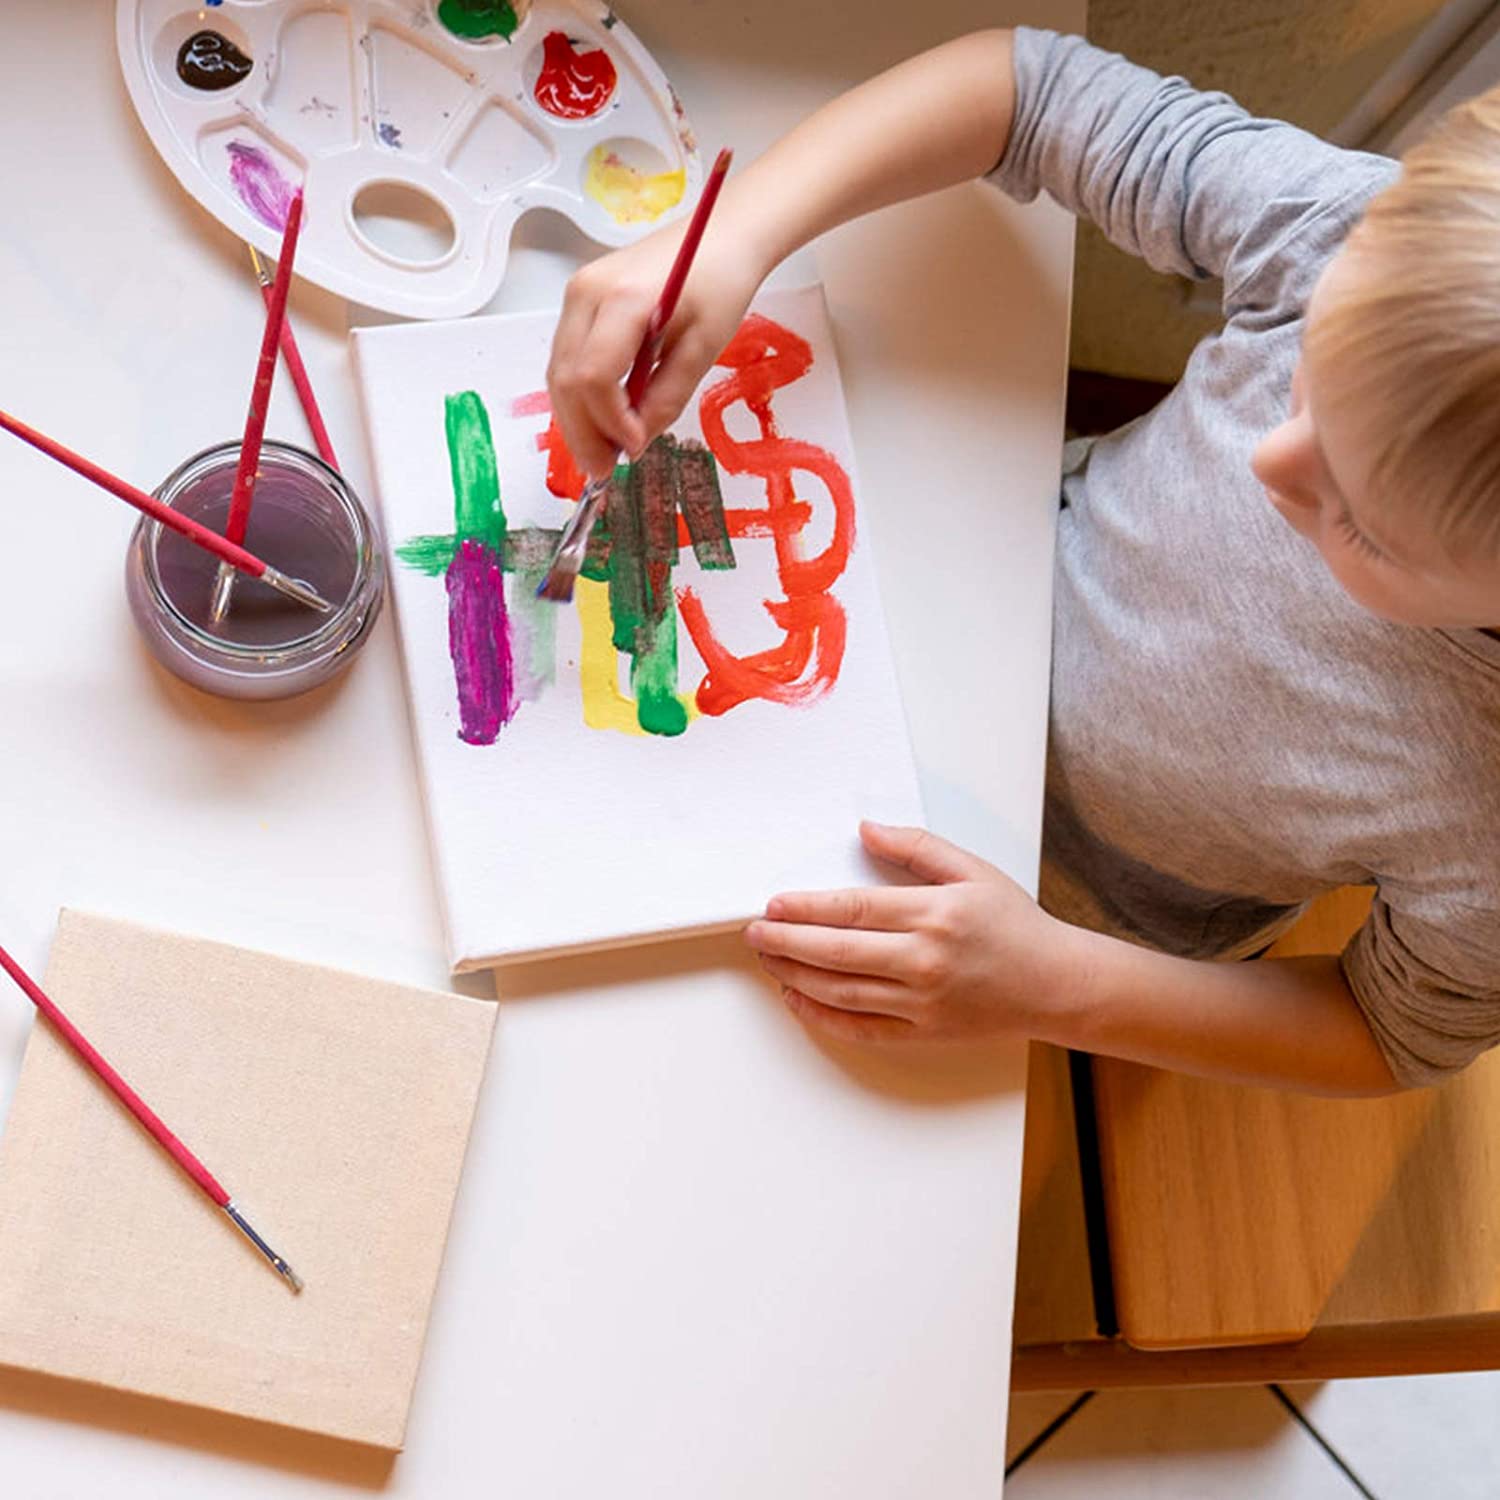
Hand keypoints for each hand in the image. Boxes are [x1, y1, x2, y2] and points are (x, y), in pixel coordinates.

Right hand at [546, 221, 766, 478]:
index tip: (634, 449)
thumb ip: (667, 398)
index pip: (594, 376)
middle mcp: (586, 293)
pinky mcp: (579, 299)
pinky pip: (567, 358)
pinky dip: (580, 396)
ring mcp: (577, 293)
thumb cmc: (720, 284)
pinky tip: (602, 421)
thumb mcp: (703, 347)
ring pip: (558, 372)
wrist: (719, 235)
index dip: (609, 422)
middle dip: (582, 432)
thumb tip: (636, 442)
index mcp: (623, 299)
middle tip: (604, 472)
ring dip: (576, 419)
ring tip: (602, 454)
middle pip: (565, 379)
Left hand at [744, 822, 1084, 1044]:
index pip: (852, 910)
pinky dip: (823, 1017)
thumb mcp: (972, 870)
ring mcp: (922, 1003)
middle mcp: (924, 961)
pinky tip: (798, 1000)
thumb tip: (865, 829)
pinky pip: (861, 1029)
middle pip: (836, 952)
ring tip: (768, 959)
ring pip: (841, 992)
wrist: (1056, 984)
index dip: (805, 908)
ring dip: (795, 976)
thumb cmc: (1014, 924)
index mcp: (933, 914)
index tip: (774, 904)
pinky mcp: (924, 1034)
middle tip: (755, 932)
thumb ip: (916, 847)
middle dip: (786, 942)